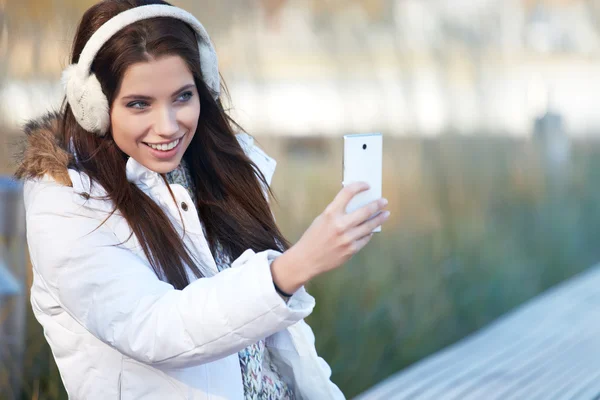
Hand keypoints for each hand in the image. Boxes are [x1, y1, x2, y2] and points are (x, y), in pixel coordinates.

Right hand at [270, 182, 389, 293]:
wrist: (307, 259)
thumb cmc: (313, 238)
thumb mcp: (321, 219)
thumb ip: (337, 212)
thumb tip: (355, 204)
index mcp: (330, 213)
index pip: (348, 193)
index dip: (359, 186)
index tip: (367, 185)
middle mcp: (340, 225)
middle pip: (365, 210)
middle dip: (377, 204)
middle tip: (384, 201)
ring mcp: (347, 238)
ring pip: (369, 226)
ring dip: (379, 218)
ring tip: (385, 214)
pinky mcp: (351, 250)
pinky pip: (365, 238)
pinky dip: (369, 233)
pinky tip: (371, 230)